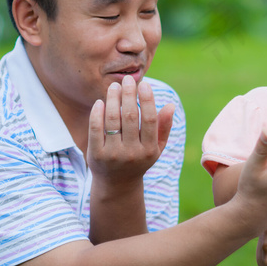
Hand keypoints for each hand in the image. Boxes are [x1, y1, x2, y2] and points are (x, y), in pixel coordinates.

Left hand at [87, 75, 174, 190]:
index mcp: (149, 150)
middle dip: (128, 94)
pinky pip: (96, 128)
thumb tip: (170, 105)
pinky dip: (97, 113)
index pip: (149, 120)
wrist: (117, 185)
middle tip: (127, 80)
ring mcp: (112, 155)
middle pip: (130, 117)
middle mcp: (131, 153)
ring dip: (113, 99)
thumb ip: (164, 127)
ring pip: (112, 120)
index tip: (144, 84)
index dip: (147, 100)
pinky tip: (100, 102)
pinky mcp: (96, 155)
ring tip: (114, 86)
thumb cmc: (139, 160)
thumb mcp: (156, 148)